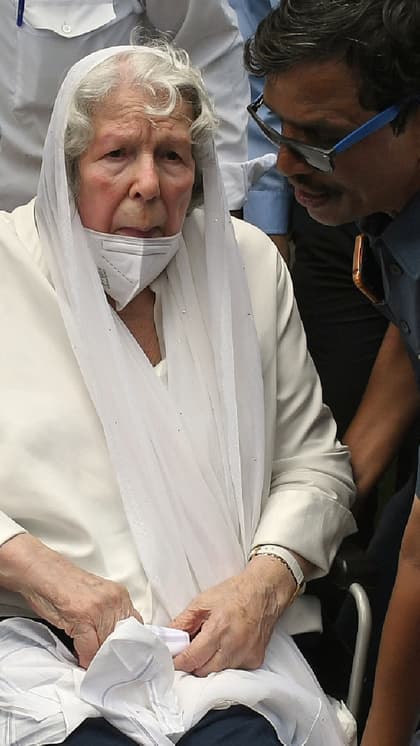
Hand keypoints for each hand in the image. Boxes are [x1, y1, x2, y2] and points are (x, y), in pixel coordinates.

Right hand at [0, 533, 142, 667]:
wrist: (42, 572)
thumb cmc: (64, 585)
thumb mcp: (96, 596)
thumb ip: (109, 613)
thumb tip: (114, 640)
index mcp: (119, 594)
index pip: (134, 626)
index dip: (126, 645)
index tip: (121, 657)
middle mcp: (113, 600)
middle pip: (122, 639)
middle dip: (113, 655)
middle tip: (106, 666)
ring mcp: (99, 608)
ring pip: (107, 646)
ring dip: (99, 659)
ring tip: (93, 665)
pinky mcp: (82, 617)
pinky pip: (89, 649)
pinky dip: (85, 659)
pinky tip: (81, 660)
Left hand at [170, 555, 295, 675]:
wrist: (264, 593)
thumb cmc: (234, 594)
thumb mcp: (203, 601)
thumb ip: (183, 621)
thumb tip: (168, 636)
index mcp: (219, 628)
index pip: (192, 659)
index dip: (178, 662)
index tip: (173, 660)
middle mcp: (234, 646)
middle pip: (203, 671)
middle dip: (193, 664)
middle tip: (191, 650)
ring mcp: (246, 655)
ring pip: (217, 673)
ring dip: (209, 664)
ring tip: (210, 646)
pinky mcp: (255, 660)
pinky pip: (233, 670)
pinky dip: (225, 663)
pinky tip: (226, 647)